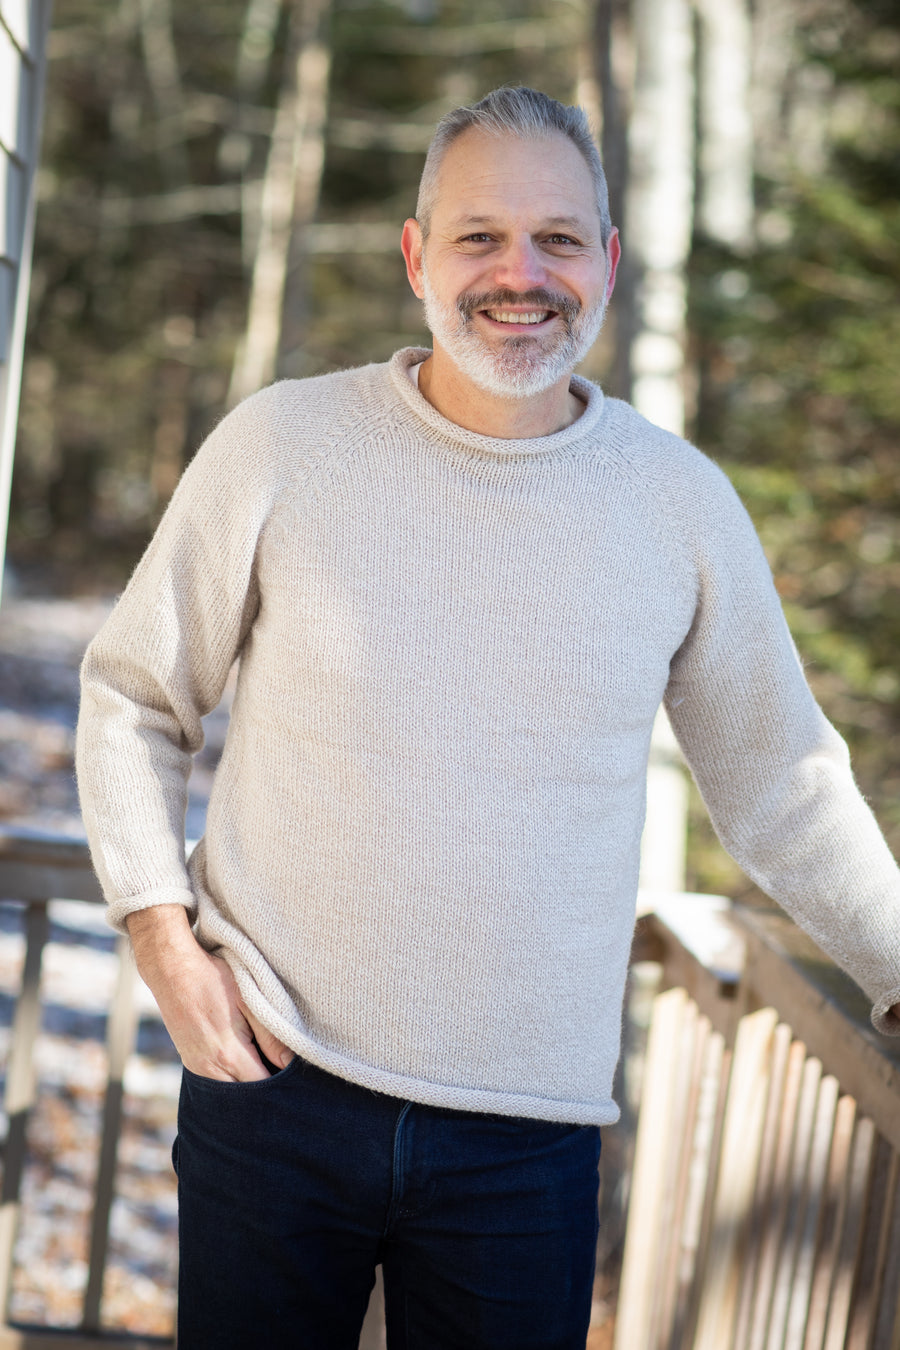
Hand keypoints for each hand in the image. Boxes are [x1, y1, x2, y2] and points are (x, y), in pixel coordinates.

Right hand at [126, 905, 293, 1080]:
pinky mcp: (190, 1063)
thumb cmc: (213, 979)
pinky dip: (232, 1080)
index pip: (261, 1087)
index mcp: (229, 1054)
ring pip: (229, 1092)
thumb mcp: (249, 1001)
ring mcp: (197, 1068)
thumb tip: (289, 1064)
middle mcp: (210, 1068)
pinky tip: (245, 1064)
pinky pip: (216, 1083)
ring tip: (265, 1067)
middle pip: (244, 1097)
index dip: (280, 1086)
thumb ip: (270, 1037)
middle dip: (264, 1091)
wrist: (171, 970)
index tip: (295, 1078)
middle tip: (284, 1077)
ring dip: (247, 1086)